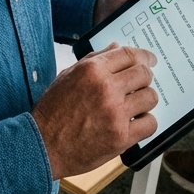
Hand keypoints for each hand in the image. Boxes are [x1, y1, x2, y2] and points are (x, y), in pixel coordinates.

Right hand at [32, 44, 158, 178]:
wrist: (43, 145)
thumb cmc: (53, 111)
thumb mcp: (68, 75)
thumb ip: (94, 59)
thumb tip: (115, 48)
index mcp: (92, 70)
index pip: (129, 55)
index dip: (144, 56)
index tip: (150, 60)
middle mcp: (106, 88)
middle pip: (144, 74)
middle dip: (145, 77)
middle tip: (141, 84)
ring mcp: (115, 113)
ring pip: (150, 97)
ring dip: (145, 100)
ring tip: (136, 104)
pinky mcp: (121, 137)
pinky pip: (150, 124)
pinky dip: (146, 122)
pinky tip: (136, 122)